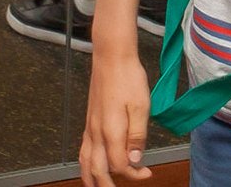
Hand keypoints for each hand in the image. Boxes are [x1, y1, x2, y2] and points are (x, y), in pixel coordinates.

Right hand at [79, 52, 153, 185]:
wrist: (111, 57)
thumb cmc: (128, 78)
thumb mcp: (141, 106)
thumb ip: (137, 137)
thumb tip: (135, 161)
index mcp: (110, 131)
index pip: (119, 165)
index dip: (134, 174)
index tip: (147, 173)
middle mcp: (96, 132)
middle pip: (97, 169)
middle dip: (108, 185)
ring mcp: (90, 127)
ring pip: (84, 161)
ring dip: (91, 178)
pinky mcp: (89, 121)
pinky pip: (83, 149)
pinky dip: (85, 164)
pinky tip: (90, 165)